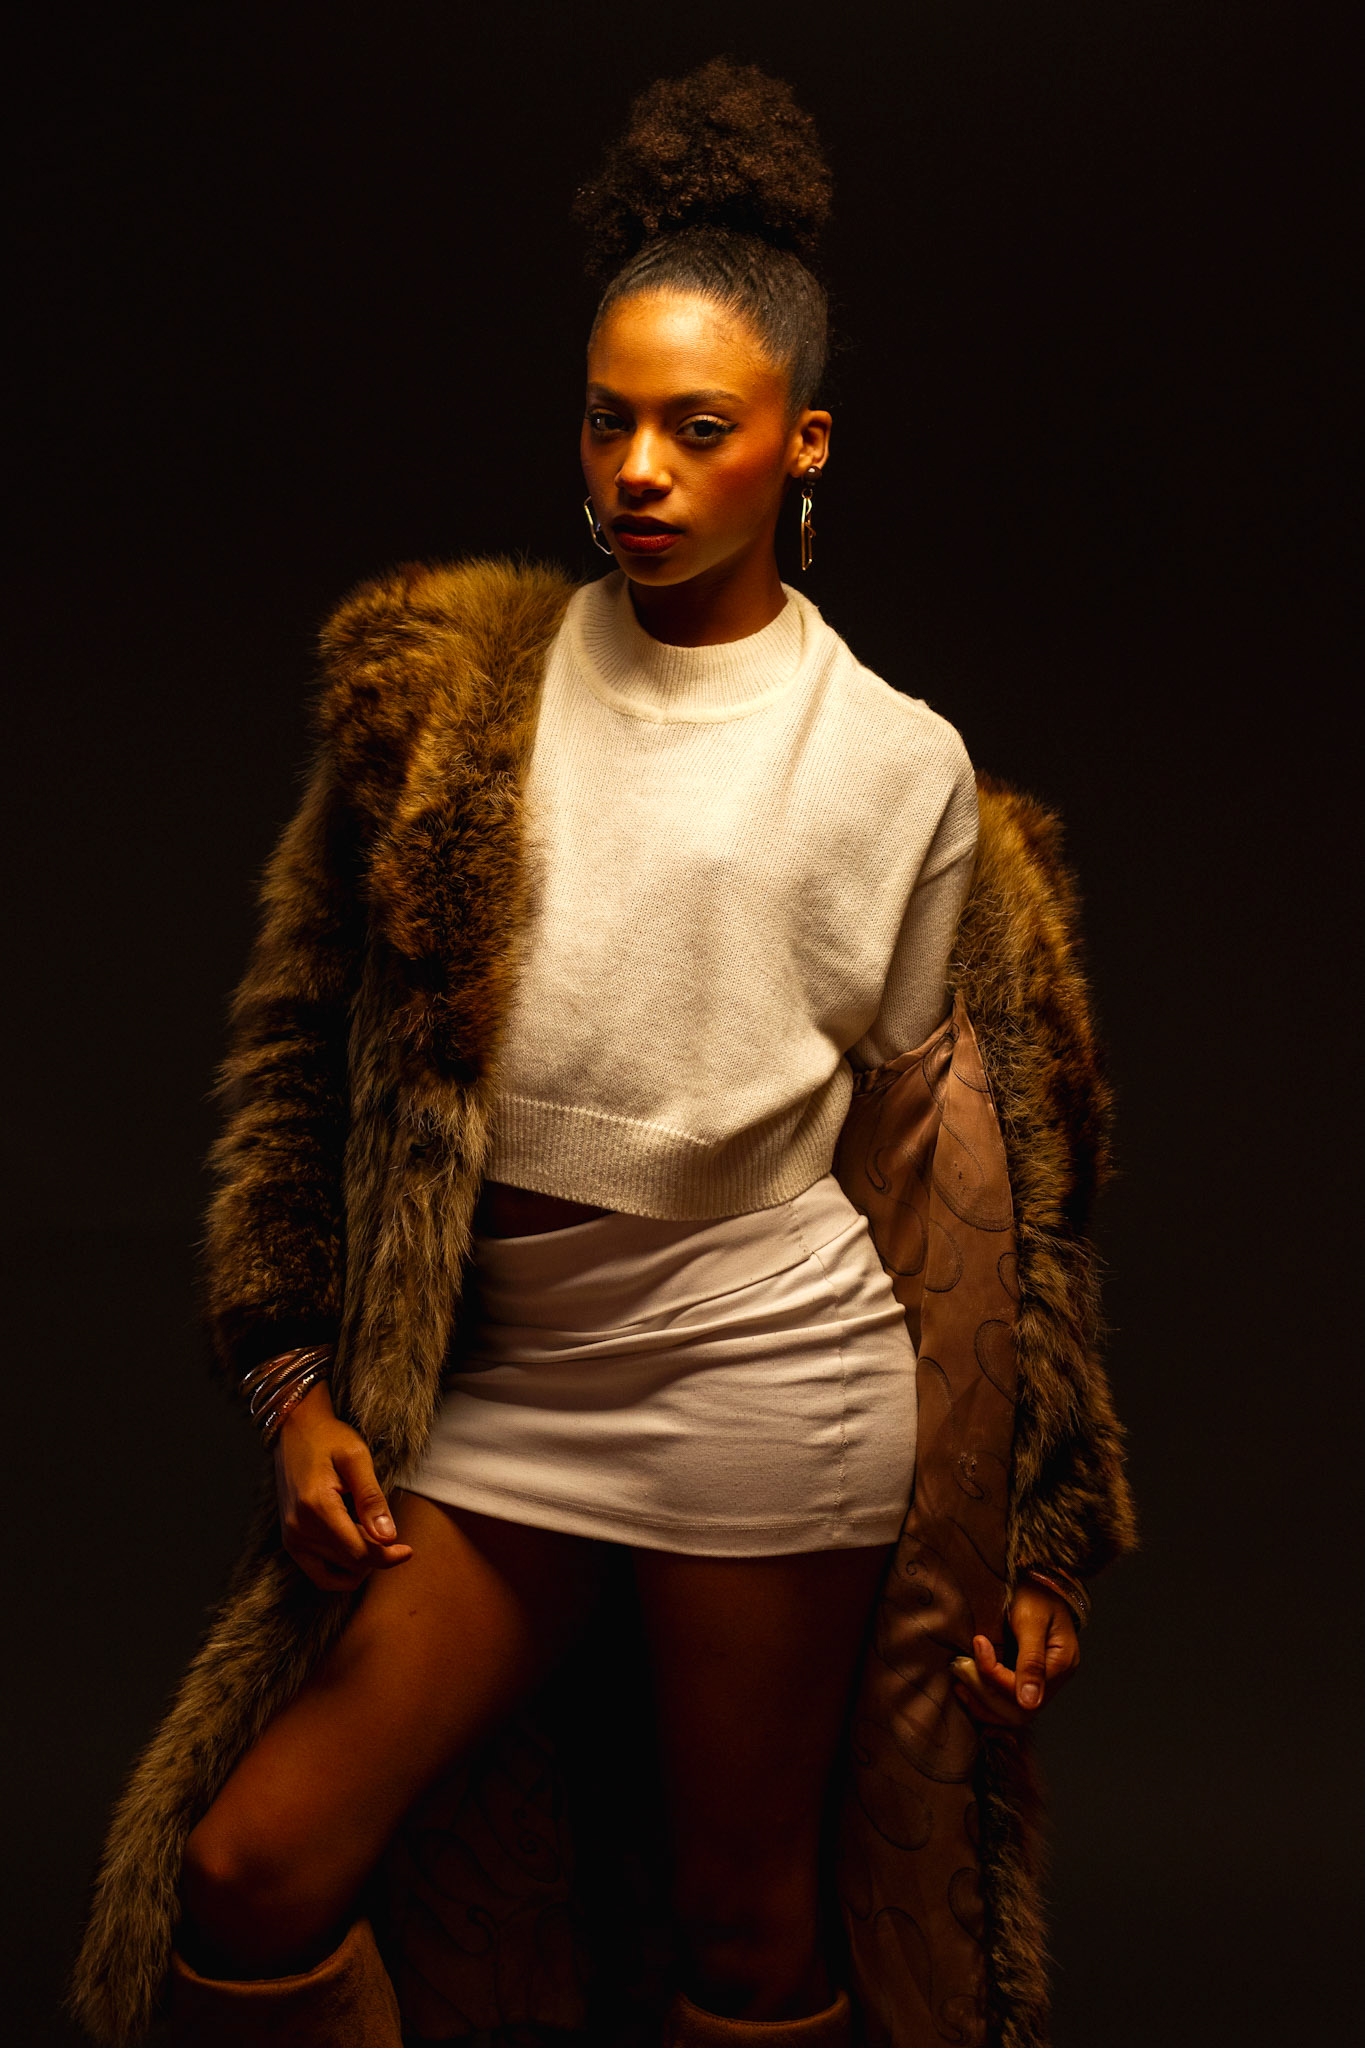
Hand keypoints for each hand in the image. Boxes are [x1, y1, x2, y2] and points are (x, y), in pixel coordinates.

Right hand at [273, 1381, 413, 1591]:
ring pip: (335, 1573)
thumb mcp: (356, 1458)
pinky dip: (341, 1570)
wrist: (295, 1430)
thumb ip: (371, 1498)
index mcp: (316, 1507)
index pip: (358, 1552)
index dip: (387, 1557)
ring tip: (373, 1540)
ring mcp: (291, 1538)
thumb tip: (388, 1538)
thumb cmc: (329, 1439)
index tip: (408, 1551)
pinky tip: (356, 1549)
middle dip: (377, 1557)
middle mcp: (298, 1529)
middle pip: (349, 1564)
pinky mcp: (290, 1541)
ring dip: (360, 1564)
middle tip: (393, 1537)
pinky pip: (319, 1574)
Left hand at [949, 1583, 1079, 1728]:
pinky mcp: (1028, 1680)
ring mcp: (1042, 1682)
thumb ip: (1030, 1660)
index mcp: (1061, 1664)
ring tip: (958, 1684)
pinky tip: (966, 1691)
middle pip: (1018, 1710)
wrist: (1039, 1577)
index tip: (977, 1643)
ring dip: (982, 1703)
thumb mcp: (1031, 1620)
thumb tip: (1030, 1703)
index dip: (993, 1674)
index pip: (1022, 1690)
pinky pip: (1008, 1703)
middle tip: (959, 1668)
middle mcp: (1055, 1680)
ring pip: (1012, 1713)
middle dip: (983, 1693)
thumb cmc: (1036, 1592)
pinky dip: (986, 1701)